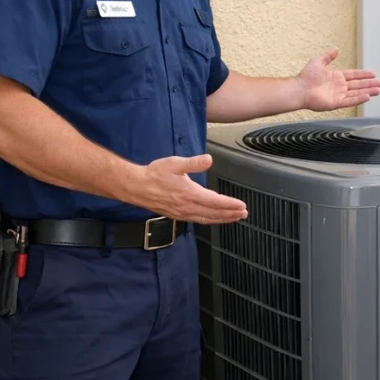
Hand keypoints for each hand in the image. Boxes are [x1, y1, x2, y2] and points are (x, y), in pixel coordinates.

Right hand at [129, 154, 247, 223]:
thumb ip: (194, 163)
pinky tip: (214, 218)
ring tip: (234, 217)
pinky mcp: (177, 215)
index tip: (242, 206)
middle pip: (214, 213)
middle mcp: (187, 206)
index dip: (230, 205)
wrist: (136, 186)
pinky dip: (210, 220)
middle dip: (231, 214)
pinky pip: (198, 220)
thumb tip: (208, 159)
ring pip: (207, 219)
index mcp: (189, 194)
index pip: (215, 202)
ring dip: (222, 219)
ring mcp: (182, 213)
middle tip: (243, 214)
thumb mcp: (175, 164)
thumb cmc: (154, 174)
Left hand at [296, 49, 379, 111]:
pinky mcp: (336, 103)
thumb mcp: (318, 62)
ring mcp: (338, 95)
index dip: (364, 74)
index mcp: (336, 77)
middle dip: (370, 84)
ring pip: (357, 93)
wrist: (300, 89)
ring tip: (378, 90)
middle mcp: (339, 86)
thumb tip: (336, 49)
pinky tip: (367, 96)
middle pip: (358, 84)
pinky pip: (350, 101)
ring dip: (368, 91)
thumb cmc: (306, 77)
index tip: (373, 74)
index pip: (354, 75)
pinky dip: (359, 99)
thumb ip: (328, 56)